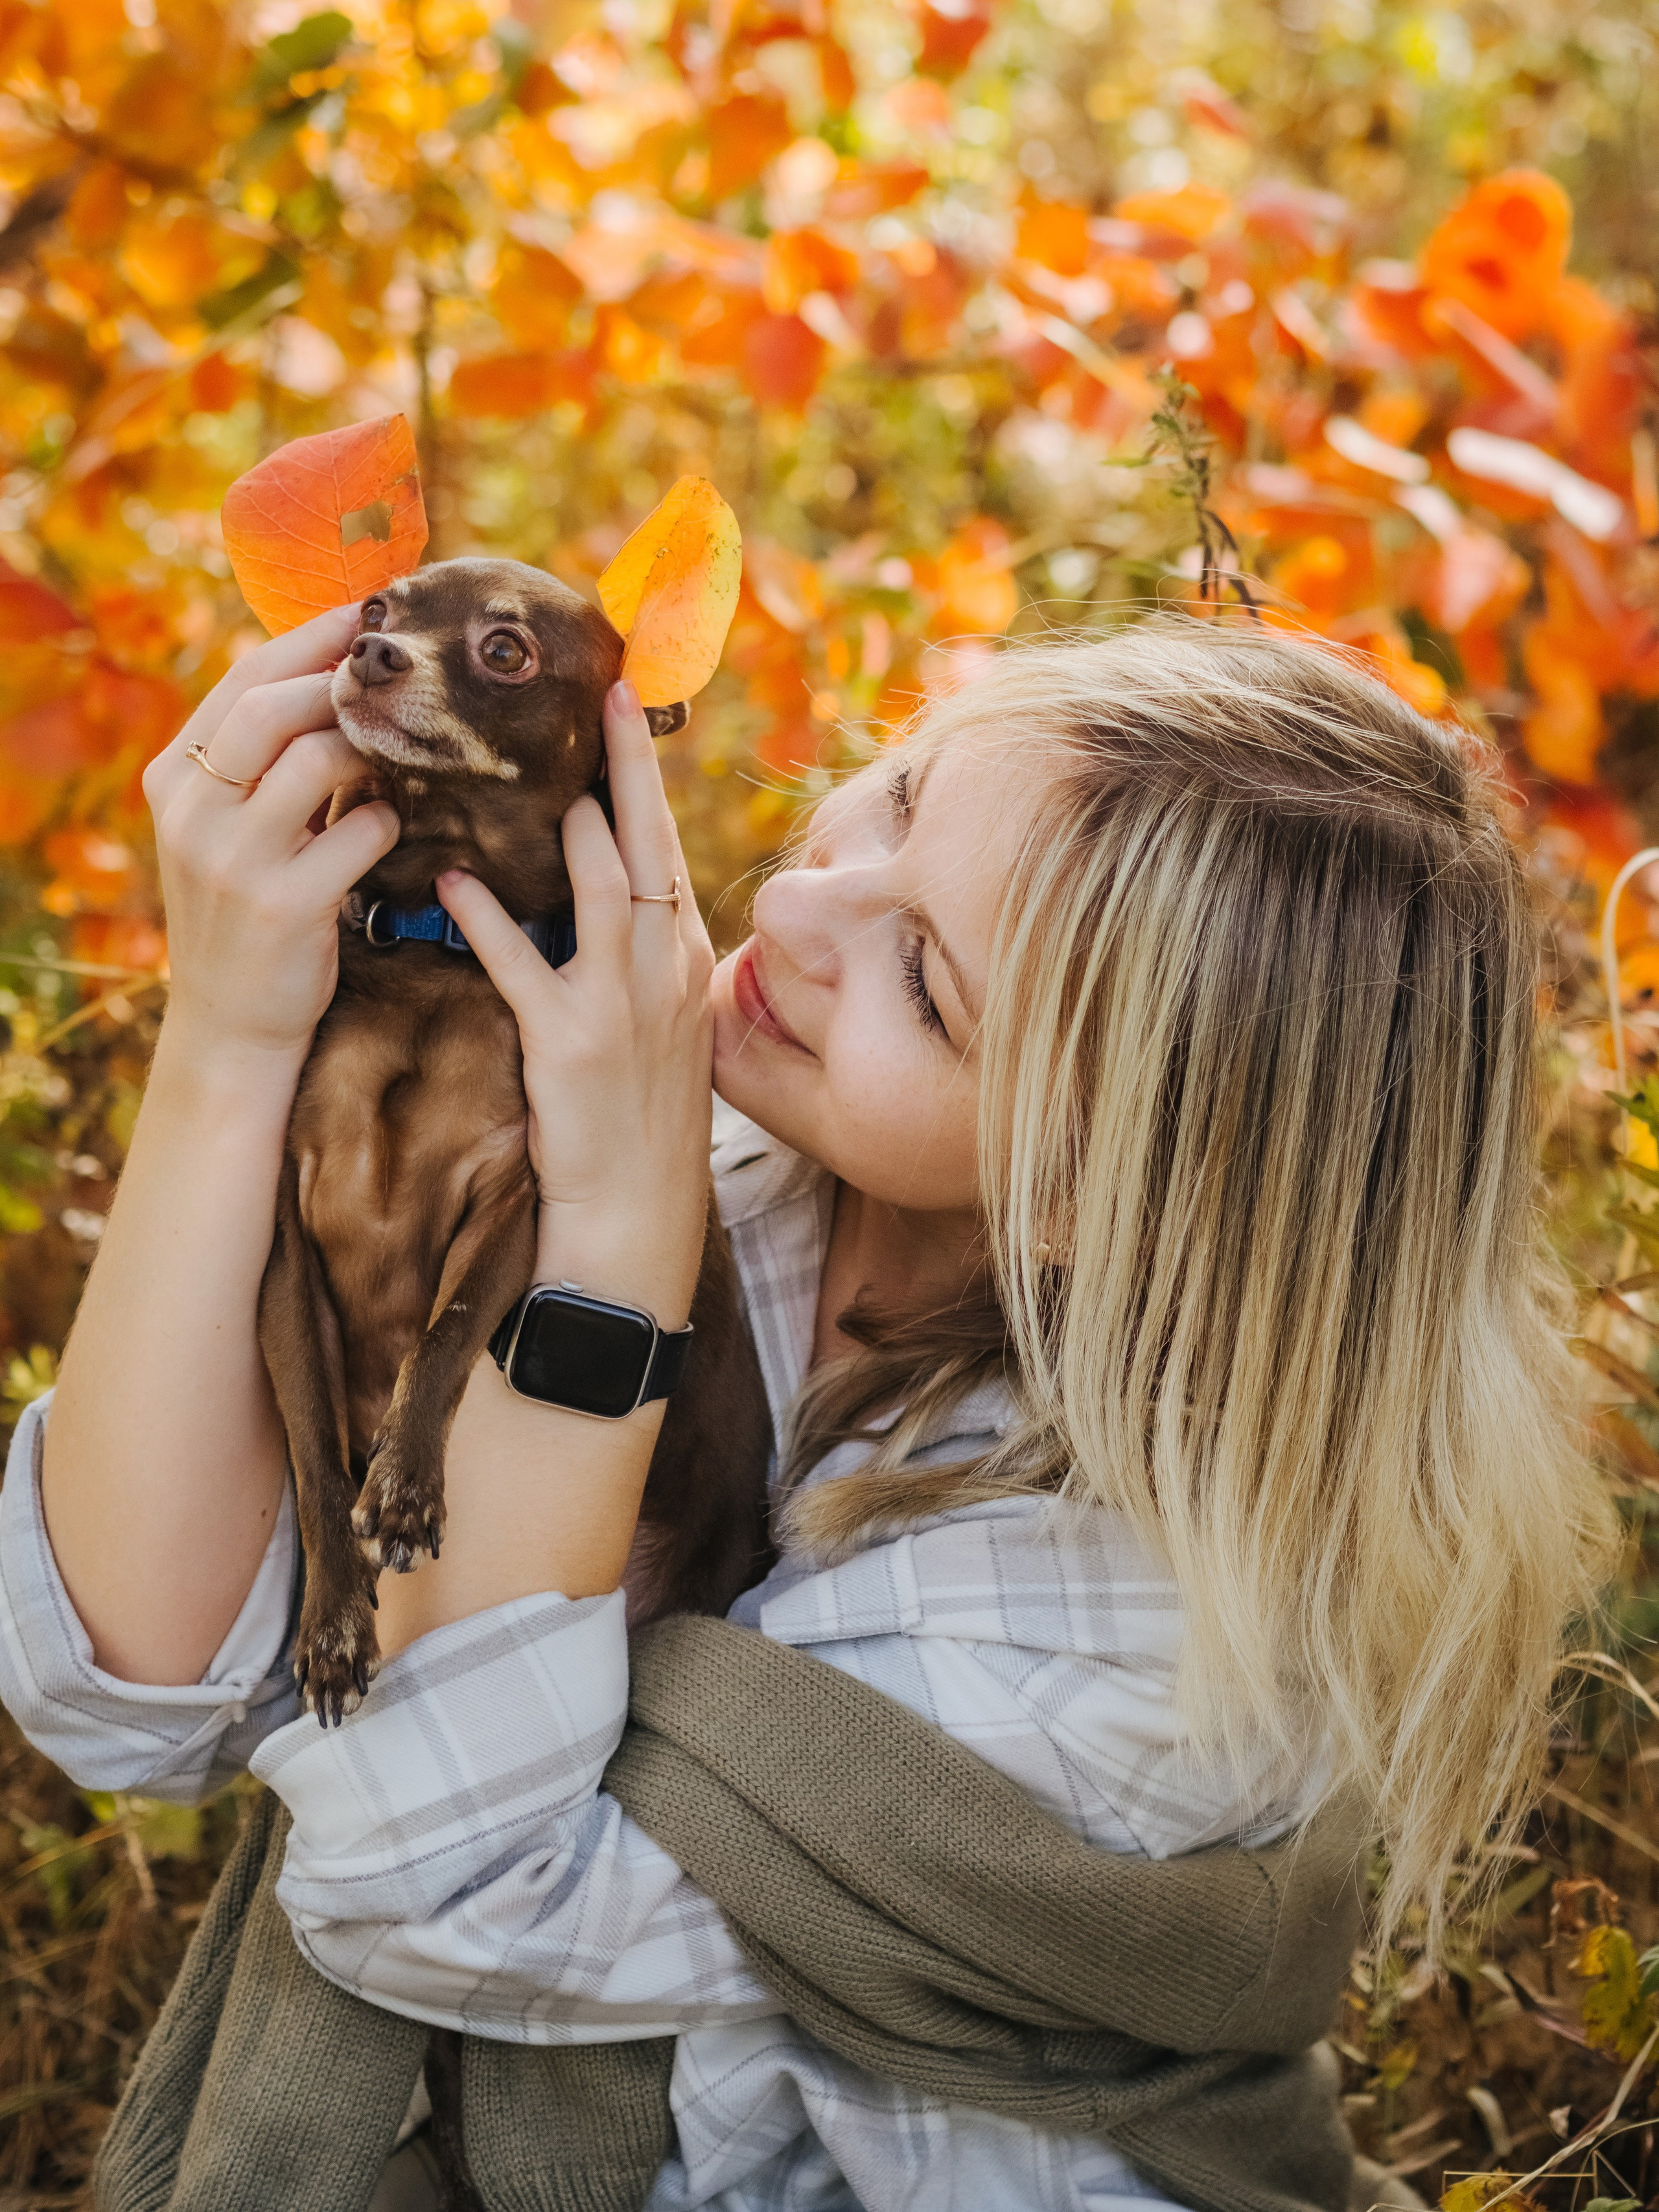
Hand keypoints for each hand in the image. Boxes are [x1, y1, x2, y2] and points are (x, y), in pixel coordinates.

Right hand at [143, 606, 400, 1066]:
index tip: (371, 611)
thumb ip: (258, 761)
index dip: (313, 638)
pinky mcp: (282, 903)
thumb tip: (333, 674)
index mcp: (174, 778)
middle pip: (273, 705)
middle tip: (397, 676)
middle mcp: (192, 810)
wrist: (230, 1022)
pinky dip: (388, 821)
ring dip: (374, 750)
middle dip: (344, 682)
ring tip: (399, 759)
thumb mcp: (227, 828)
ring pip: (319, 759)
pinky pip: (360, 830)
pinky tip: (392, 829)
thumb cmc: (248, 911)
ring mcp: (232, 857)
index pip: (243, 679)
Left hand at [437, 682, 713, 1327]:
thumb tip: (613, 900)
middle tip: (604, 694)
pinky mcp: (572, 1046)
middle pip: (649, 848)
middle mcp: (665, 972)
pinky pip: (526, 966)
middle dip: (628, 768)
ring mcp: (625, 1007)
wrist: (639, 1221)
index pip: (667, 853)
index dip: (648, 783)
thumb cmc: (640, 1128)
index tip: (629, 715)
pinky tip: (451, 880)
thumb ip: (640, 963)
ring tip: (529, 761)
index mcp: (685, 963)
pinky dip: (489, 920)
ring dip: (571, 821)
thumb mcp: (661, 1034)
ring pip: (603, 888)